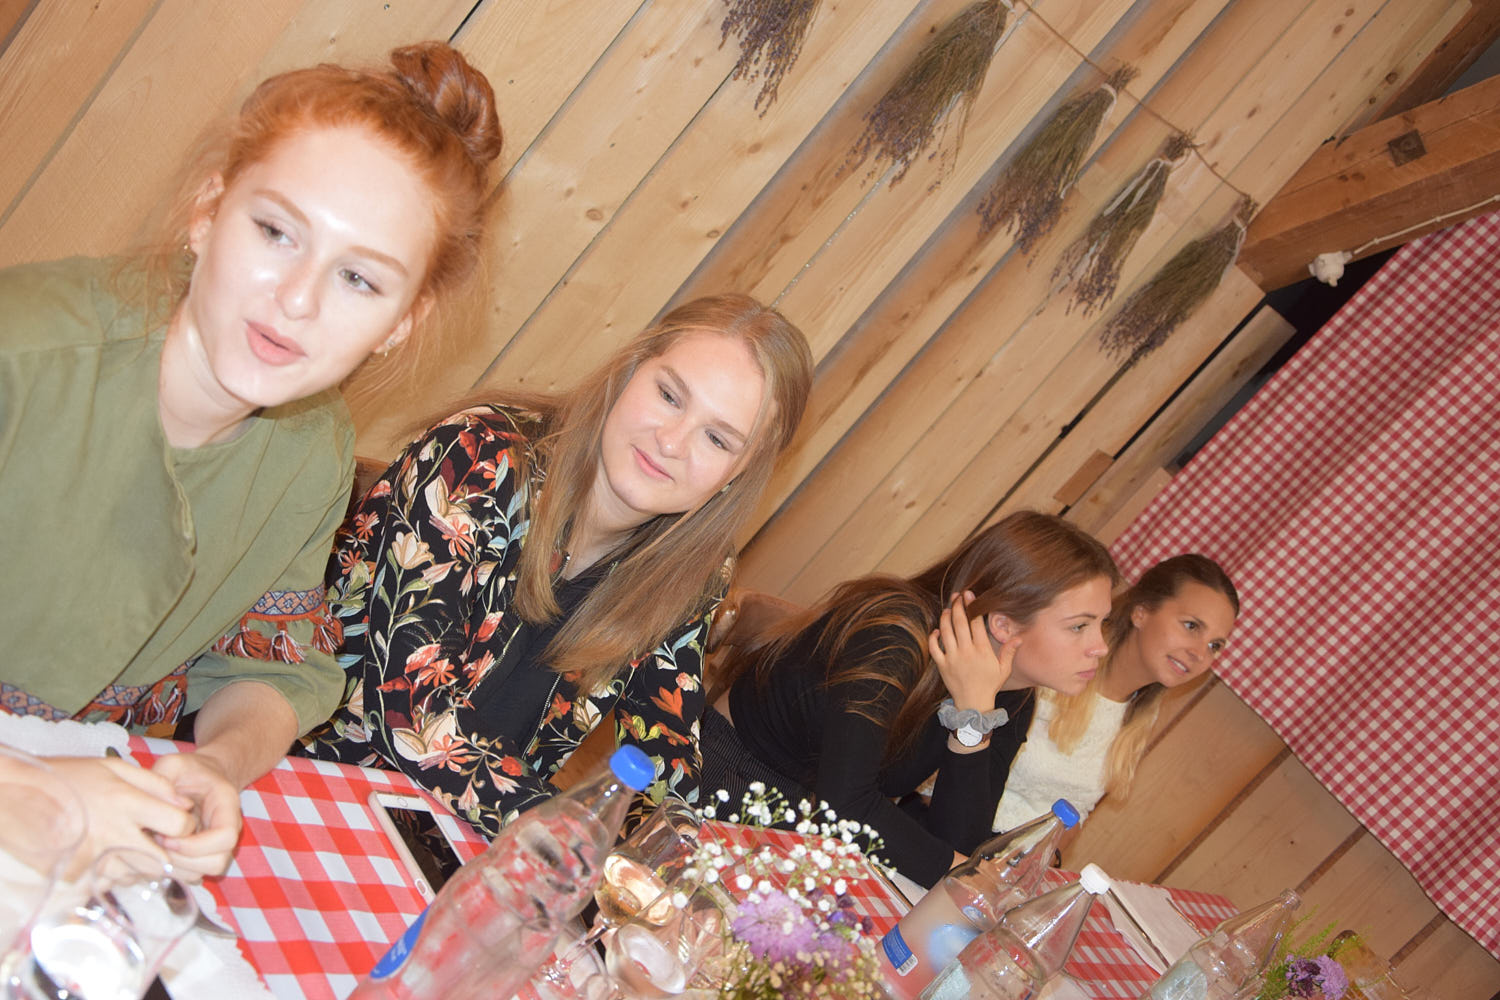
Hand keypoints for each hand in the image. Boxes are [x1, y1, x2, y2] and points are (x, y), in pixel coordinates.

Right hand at [39, 756, 196, 873]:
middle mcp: (113, 835)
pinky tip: (111, 856)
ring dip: (144, 866)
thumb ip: (155, 784)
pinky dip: (118, 875)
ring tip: (132, 845)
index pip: (179, 826)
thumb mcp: (113, 767)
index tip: (178, 823)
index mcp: (126, 803)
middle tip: (164, 843)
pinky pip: (111, 884)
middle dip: (172, 856)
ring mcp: (93, 860)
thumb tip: (185, 805)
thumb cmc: (68, 777)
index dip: (186, 825)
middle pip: (164, 860)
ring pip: (139, 876)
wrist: (16, 795)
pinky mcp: (76, 876)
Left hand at [149, 751, 243, 878]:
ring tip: (155, 848)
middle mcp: (226, 831)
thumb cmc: (188, 771)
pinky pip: (190, 875)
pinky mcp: (200, 857)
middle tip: (157, 844)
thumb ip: (163, 777)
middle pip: (217, 862)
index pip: (226, 836)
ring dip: (176, 868)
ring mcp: (215, 847)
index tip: (168, 836)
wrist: (202, 778)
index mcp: (227, 807)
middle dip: (183, 860)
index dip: (196, 844)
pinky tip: (156, 853)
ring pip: (203, 873)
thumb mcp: (174, 764)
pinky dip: (171, 871)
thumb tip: (160, 805)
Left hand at [928, 592, 1021, 710]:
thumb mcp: (1004, 669)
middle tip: (957, 596)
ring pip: (945, 632)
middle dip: (958, 606)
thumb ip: (1009, 652)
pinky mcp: (942, 665)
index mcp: (982, 650)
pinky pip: (934, 647)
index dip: (972, 606)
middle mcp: (966, 652)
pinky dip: (933, 637)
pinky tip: (937, 630)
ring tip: (949, 609)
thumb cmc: (990, 685)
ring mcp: (952, 658)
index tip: (969, 594)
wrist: (973, 704)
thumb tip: (1019, 637)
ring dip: (945, 618)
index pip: (976, 623)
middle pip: (959, 622)